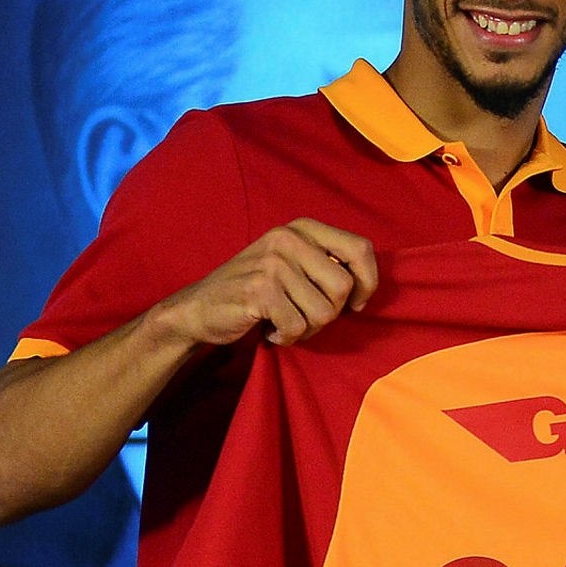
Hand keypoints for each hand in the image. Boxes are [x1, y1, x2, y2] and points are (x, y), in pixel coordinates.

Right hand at [158, 219, 378, 347]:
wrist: (198, 308)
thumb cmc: (255, 291)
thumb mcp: (293, 264)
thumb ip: (326, 264)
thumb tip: (366, 285)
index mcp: (302, 228)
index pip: (361, 248)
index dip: (368, 282)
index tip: (355, 303)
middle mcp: (288, 238)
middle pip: (344, 287)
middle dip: (331, 313)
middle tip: (304, 316)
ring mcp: (272, 263)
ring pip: (324, 313)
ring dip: (307, 329)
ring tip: (284, 321)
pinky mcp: (259, 290)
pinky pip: (297, 327)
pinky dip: (286, 338)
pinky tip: (269, 329)